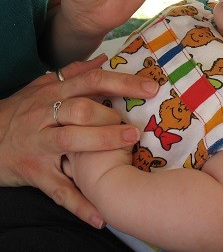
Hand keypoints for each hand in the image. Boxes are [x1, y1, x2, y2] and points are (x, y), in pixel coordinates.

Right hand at [0, 55, 157, 227]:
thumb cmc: (21, 111)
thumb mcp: (41, 86)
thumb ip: (74, 72)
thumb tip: (103, 57)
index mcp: (53, 93)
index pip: (91, 81)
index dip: (122, 83)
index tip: (151, 87)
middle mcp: (46, 115)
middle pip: (80, 110)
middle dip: (110, 116)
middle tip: (138, 126)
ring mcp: (39, 145)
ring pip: (70, 141)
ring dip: (101, 143)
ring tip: (130, 146)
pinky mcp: (34, 173)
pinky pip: (58, 190)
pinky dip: (79, 204)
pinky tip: (101, 216)